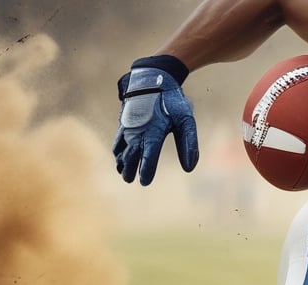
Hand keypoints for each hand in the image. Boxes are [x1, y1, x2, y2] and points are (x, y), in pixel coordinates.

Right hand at [113, 56, 198, 184]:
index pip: (149, 154)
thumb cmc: (173, 101)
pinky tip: (118, 157)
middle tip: (130, 179)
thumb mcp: (186, 120)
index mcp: (154, 130)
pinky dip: (118, 150)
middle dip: (130, 168)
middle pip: (131, 154)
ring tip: (123, 173)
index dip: (146, 169)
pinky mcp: (124, 122)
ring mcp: (129, 125)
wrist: (154, 78)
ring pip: (122, 148)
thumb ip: (189, 144)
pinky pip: (118, 139)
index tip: (144, 182)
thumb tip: (189, 168)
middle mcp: (138, 129)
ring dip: (122, 161)